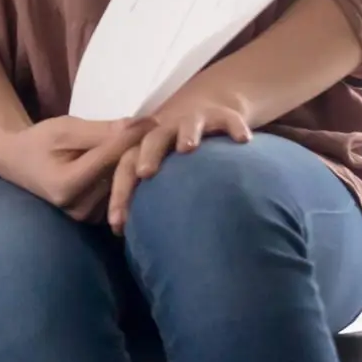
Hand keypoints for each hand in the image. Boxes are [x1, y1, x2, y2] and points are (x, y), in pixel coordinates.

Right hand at [0, 115, 154, 211]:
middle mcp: (78, 207)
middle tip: (160, 131)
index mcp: (66, 184)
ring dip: (138, 164)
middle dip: (140, 151)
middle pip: (120, 175)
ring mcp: (87, 217)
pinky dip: (129, 177)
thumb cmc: (40, 141)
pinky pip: (119, 195)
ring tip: (153, 144)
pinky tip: (138, 163)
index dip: (132, 137)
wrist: (19, 163)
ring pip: (124, 186)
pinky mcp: (95, 220)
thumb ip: (100, 131)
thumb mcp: (64, 129)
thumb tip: (139, 125)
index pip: (109, 158)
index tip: (154, 120)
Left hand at [106, 84, 253, 233]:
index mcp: (146, 150)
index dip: (120, 194)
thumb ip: (152, 203)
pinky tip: (243, 141)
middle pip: (151, 141)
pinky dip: (235, 127)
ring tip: (188, 148)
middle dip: (147, 156)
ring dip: (186, 133)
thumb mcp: (164, 180)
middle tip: (145, 173)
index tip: (117, 224)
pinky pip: (228, 120)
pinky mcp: (221, 116)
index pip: (126, 168)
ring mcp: (194, 122)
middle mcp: (167, 133)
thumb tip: (137, 245)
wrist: (205, 116)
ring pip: (187, 124)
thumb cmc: (179, 162)